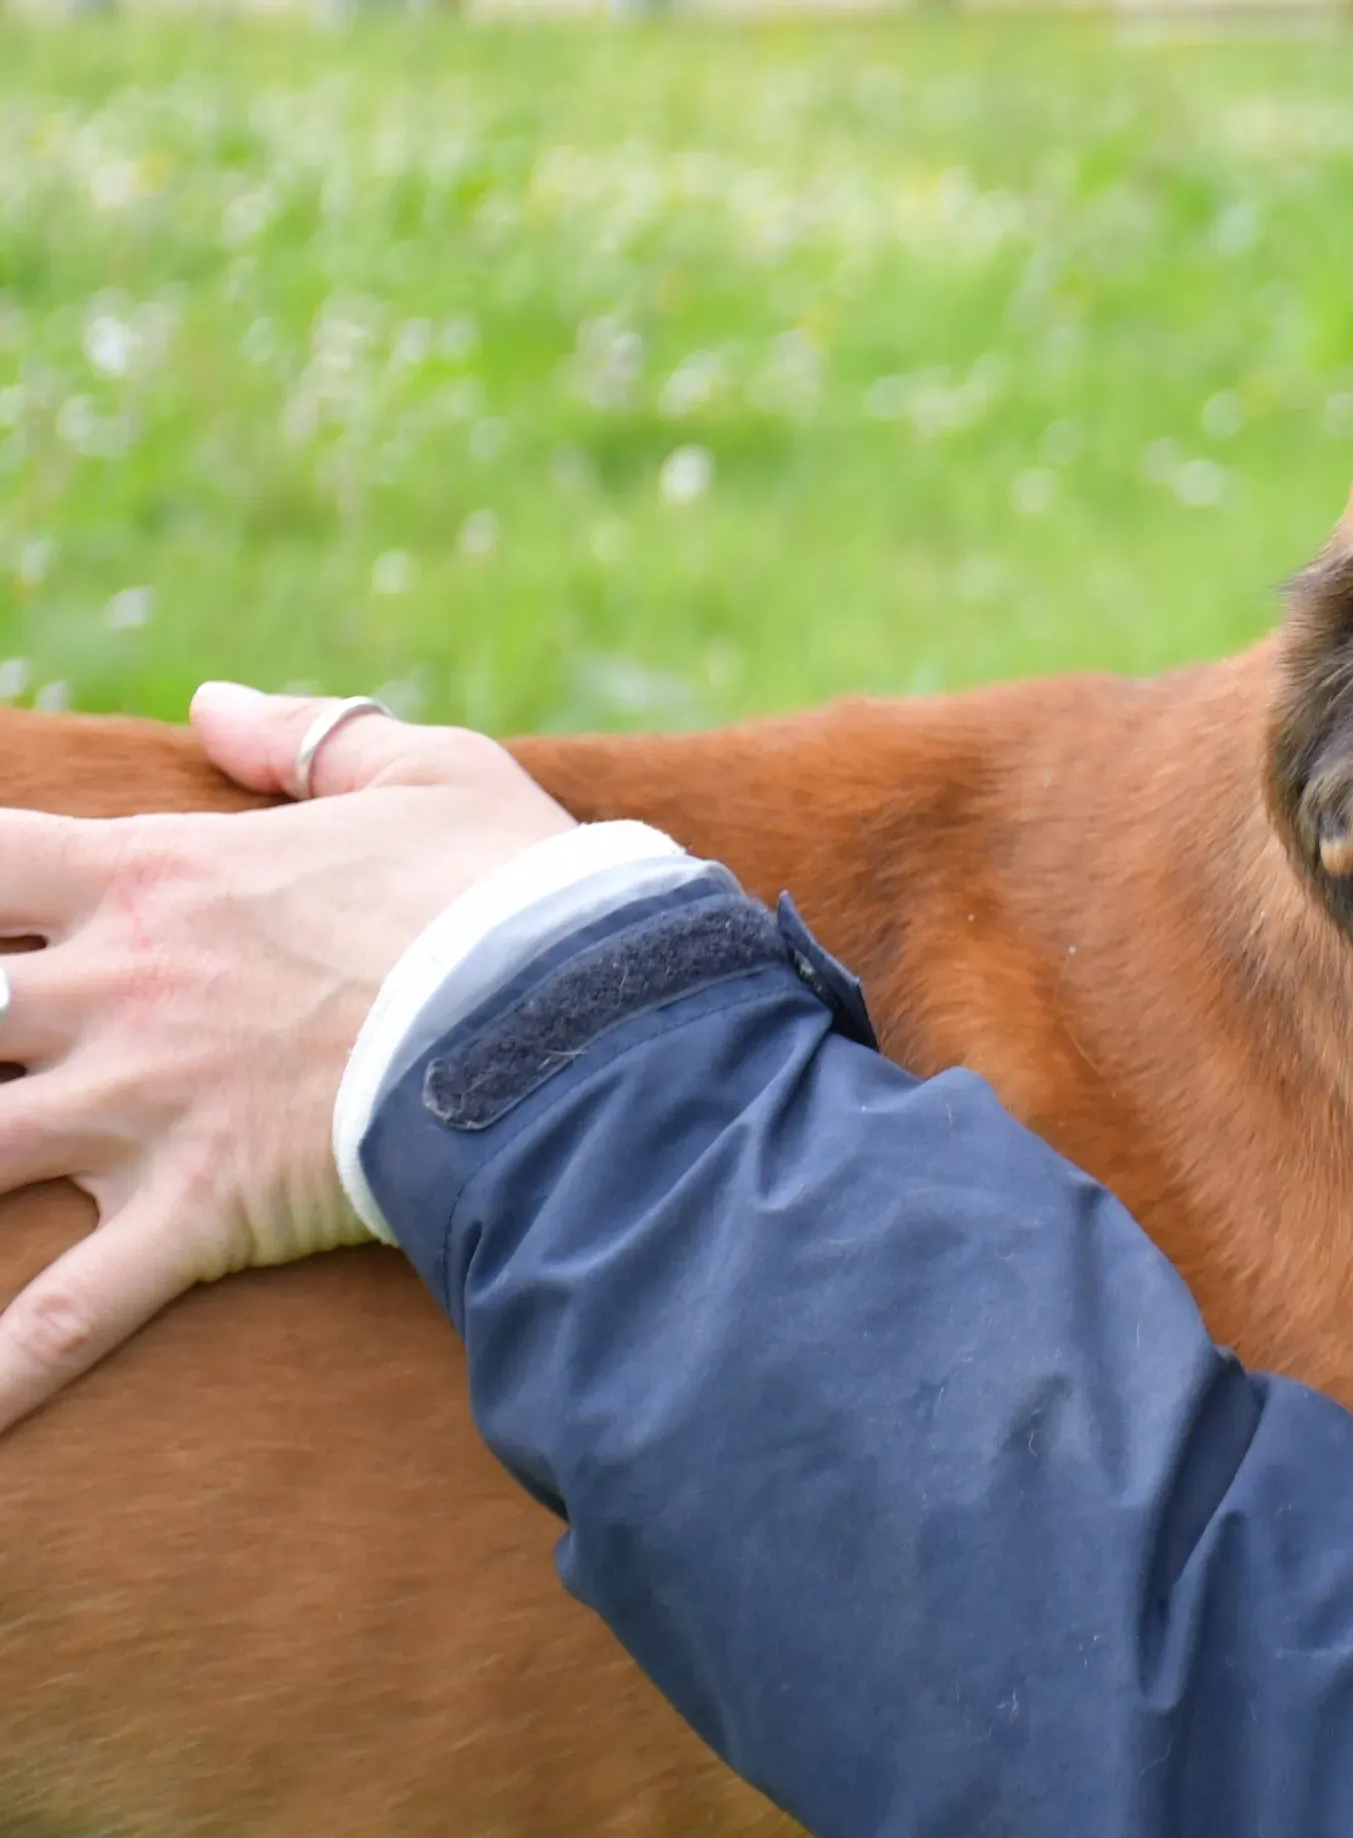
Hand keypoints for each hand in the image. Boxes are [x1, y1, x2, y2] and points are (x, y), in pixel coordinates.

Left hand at [0, 683, 573, 1429]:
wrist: (571, 1012)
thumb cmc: (507, 884)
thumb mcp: (425, 769)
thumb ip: (306, 737)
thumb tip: (215, 704)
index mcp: (154, 874)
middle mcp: (114, 992)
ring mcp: (137, 1109)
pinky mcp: (193, 1213)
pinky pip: (67, 1315)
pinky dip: (5, 1374)